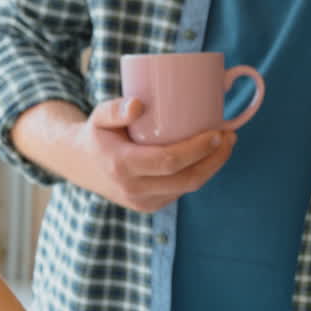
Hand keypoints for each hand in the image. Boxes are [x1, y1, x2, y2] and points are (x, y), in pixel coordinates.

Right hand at [61, 97, 235, 212]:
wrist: (81, 165)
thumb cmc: (96, 134)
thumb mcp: (99, 116)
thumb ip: (115, 109)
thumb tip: (139, 104)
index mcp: (122, 166)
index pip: (169, 161)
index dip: (199, 149)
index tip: (217, 132)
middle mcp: (134, 190)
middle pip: (186, 179)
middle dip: (215, 159)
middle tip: (229, 136)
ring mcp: (143, 203)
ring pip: (187, 188)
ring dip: (212, 168)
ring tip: (225, 144)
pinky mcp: (149, 207)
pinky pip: (180, 192)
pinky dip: (198, 174)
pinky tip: (209, 157)